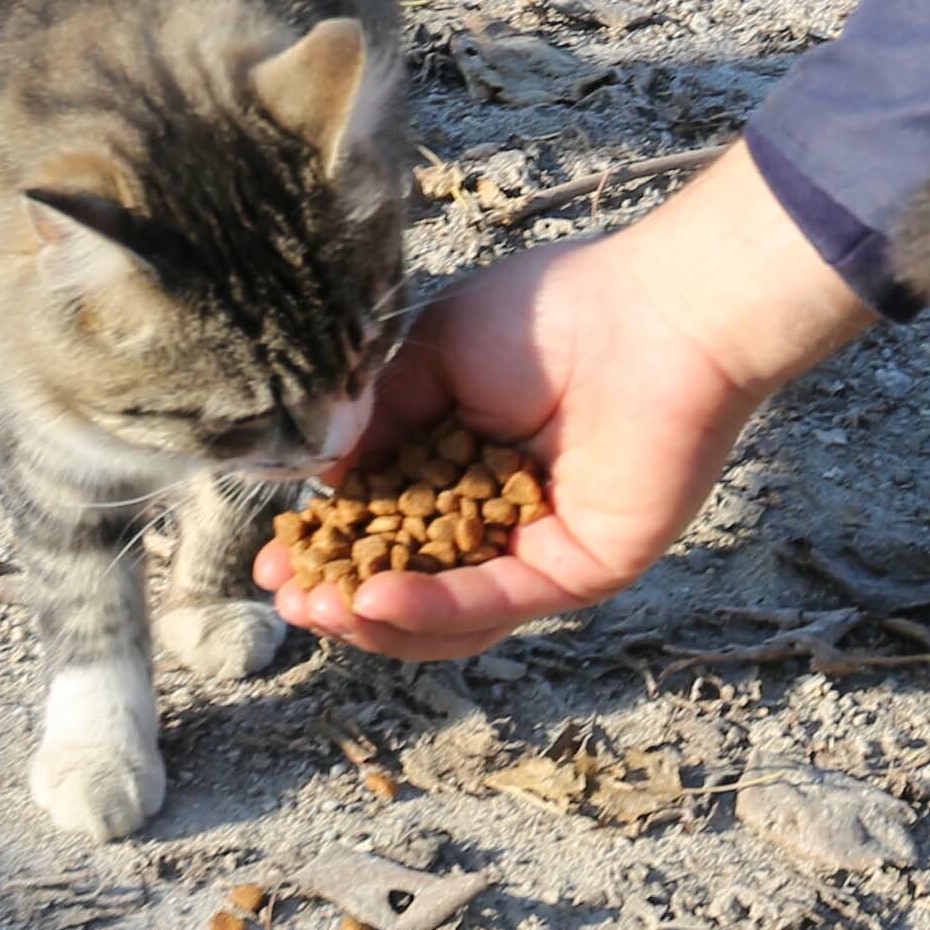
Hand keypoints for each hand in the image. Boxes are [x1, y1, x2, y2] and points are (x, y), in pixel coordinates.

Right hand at [265, 140, 876, 660]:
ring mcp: (539, 546)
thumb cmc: (550, 313)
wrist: (655, 314)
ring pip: (449, 611)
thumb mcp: (431, 356)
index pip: (385, 522)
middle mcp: (498, 512)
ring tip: (322, 607)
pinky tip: (377, 598)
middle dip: (342, 595)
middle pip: (409, 579)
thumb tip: (318, 482)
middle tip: (288, 596)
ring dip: (379, 617)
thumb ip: (376, 421)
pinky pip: (498, 601)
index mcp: (463, 458)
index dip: (330, 545)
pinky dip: (433, 606)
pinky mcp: (579, 569)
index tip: (273, 558)